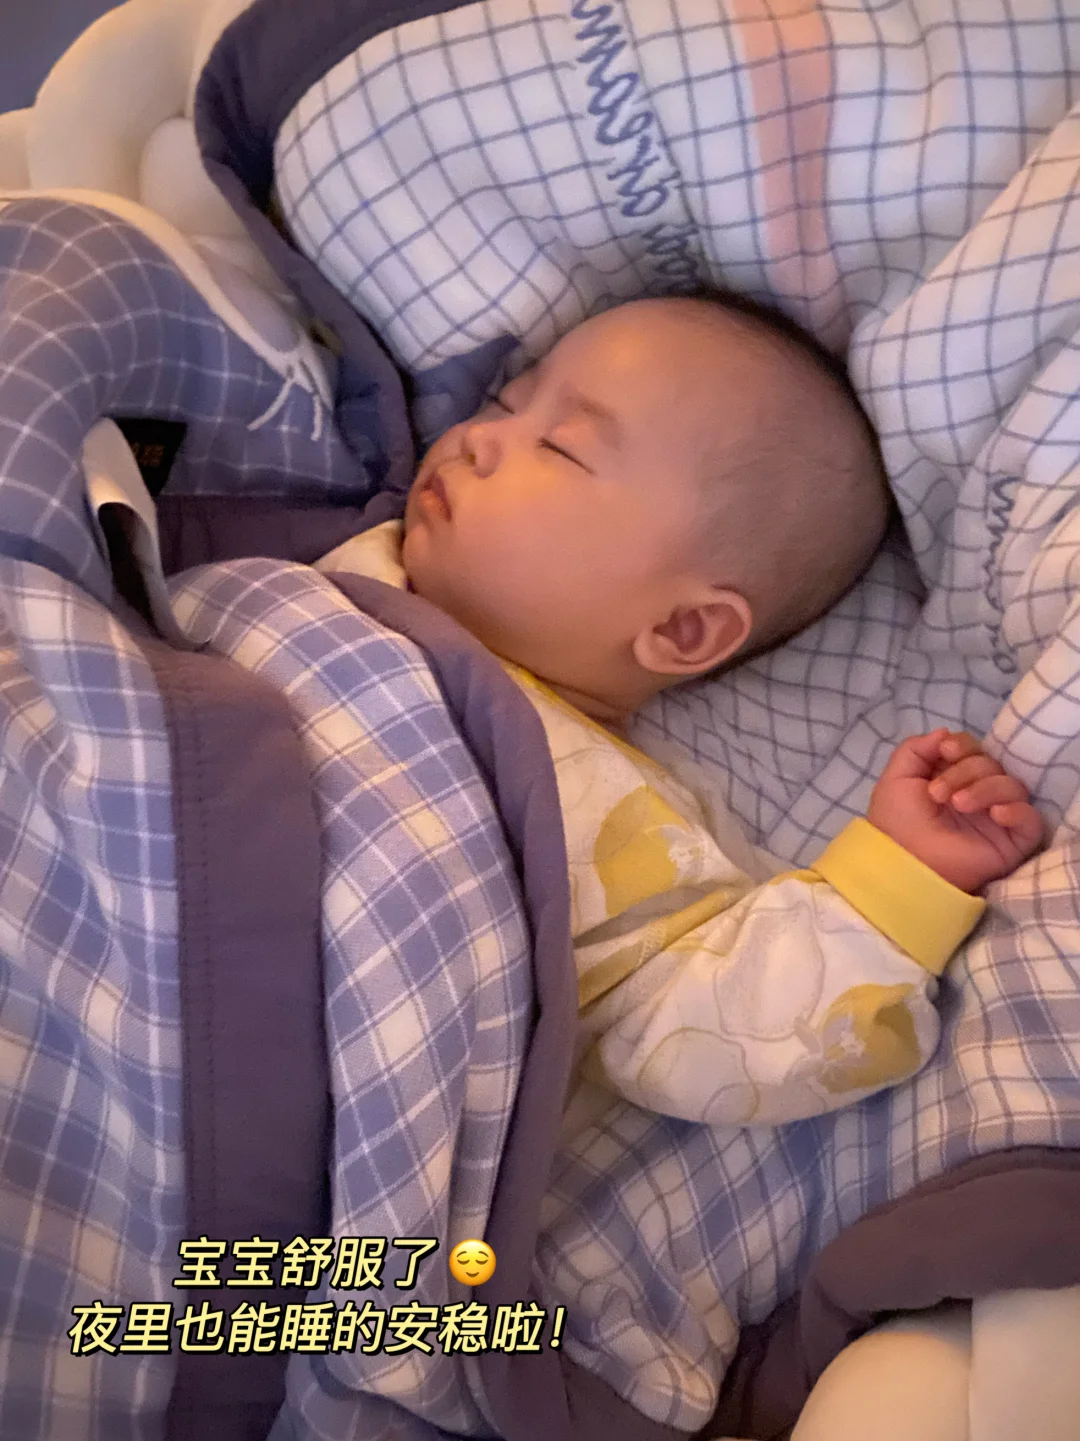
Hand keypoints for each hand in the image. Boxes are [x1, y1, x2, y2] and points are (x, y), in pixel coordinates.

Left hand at [867, 729, 1042, 892]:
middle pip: (991, 764)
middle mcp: (978, 794)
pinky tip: (995, 815)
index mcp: (953, 778)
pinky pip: (1031, 819)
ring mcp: (996, 818)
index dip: (964, 745)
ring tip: (958, 805)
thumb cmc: (896, 822)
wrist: (903, 862)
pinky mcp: (1011, 842)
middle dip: (965, 771)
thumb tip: (945, 733)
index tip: (945, 752)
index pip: (974, 749)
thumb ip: (916, 748)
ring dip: (985, 788)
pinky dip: (1017, 811)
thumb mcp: (897, 777)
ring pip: (1012, 785)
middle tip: (938, 794)